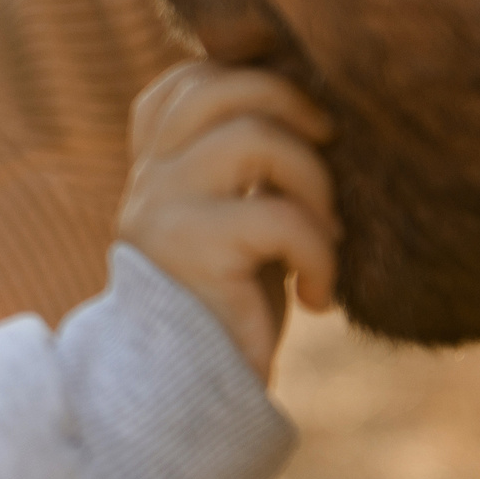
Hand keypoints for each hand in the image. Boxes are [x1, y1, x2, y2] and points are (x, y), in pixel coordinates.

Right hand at [120, 61, 339, 382]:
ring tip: (330, 237)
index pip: (190, 80)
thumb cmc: (230, 306)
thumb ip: (251, 163)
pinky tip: (319, 297)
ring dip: (316, 183)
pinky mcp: (190, 249)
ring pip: (254, 138)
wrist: (187, 398)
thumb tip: (324, 107)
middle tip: (331, 151)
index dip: (255, 81)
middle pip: (221, 86)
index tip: (305, 126)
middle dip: (294, 107)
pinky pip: (278, 217)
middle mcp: (148, 175)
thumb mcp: (237, 218)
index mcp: (153, 162)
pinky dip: (320, 253)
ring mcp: (162, 207)